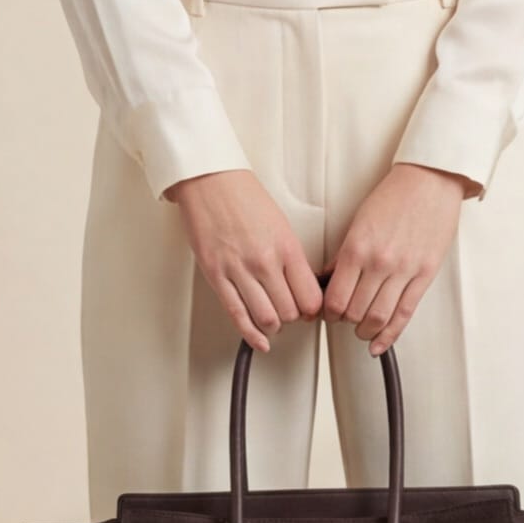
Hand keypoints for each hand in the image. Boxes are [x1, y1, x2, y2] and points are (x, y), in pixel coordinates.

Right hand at [167, 169, 323, 351]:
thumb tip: (302, 287)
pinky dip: (251, 335)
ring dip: (273, 326)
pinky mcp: (216, 276)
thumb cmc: (245, 199)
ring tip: (273, 320)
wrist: (211, 182)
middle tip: (290, 313)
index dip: (313, 310)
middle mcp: (265, 262)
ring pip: (267, 319)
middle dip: (293, 318)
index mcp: (286, 248)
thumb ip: (292, 259)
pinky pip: (237, 315)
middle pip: (290, 312)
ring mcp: (239, 271)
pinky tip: (259, 340)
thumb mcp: (282, 226)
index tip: (310, 310)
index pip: (311, 297)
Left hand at [319, 163, 475, 355]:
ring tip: (361, 331)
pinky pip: (404, 314)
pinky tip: (379, 344)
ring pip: (377, 318)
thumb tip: (328, 280)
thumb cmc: (395, 196)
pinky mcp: (424, 275)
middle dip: (345, 322)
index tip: (328, 313)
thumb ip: (344, 255)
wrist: (430, 180)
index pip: (335, 298)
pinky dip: (390, 335)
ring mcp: (404, 271)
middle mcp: (379, 263)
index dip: (328, 313)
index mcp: (357, 248)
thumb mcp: (358, 222)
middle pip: (354, 312)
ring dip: (365, 332)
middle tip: (344, 320)